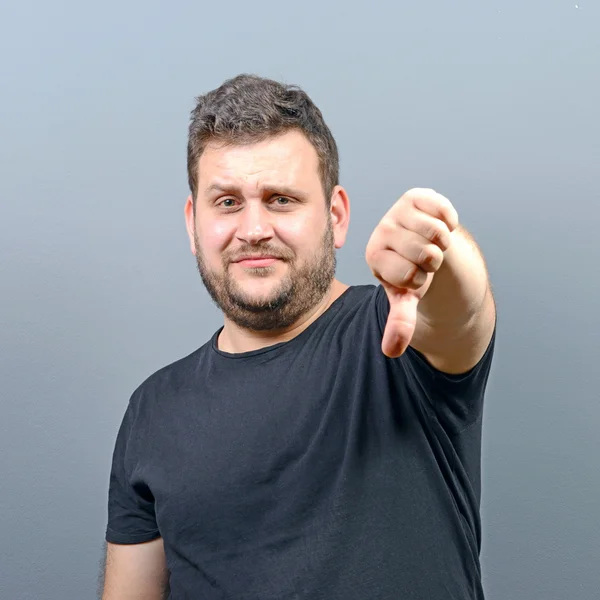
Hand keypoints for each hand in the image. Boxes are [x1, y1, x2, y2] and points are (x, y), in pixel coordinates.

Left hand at [365, 188, 458, 357]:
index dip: (421, 280)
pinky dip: (449, 223)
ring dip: (443, 243)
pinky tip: (438, 226)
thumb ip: (399, 322)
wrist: (424, 246)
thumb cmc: (412, 274)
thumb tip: (391, 351)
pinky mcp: (416, 196)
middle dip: (433, 262)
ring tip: (432, 244)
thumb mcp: (406, 299)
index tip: (414, 275)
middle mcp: (382, 231)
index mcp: (374, 257)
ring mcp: (398, 212)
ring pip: (437, 233)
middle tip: (425, 259)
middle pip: (425, 253)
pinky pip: (444, 212)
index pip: (410, 275)